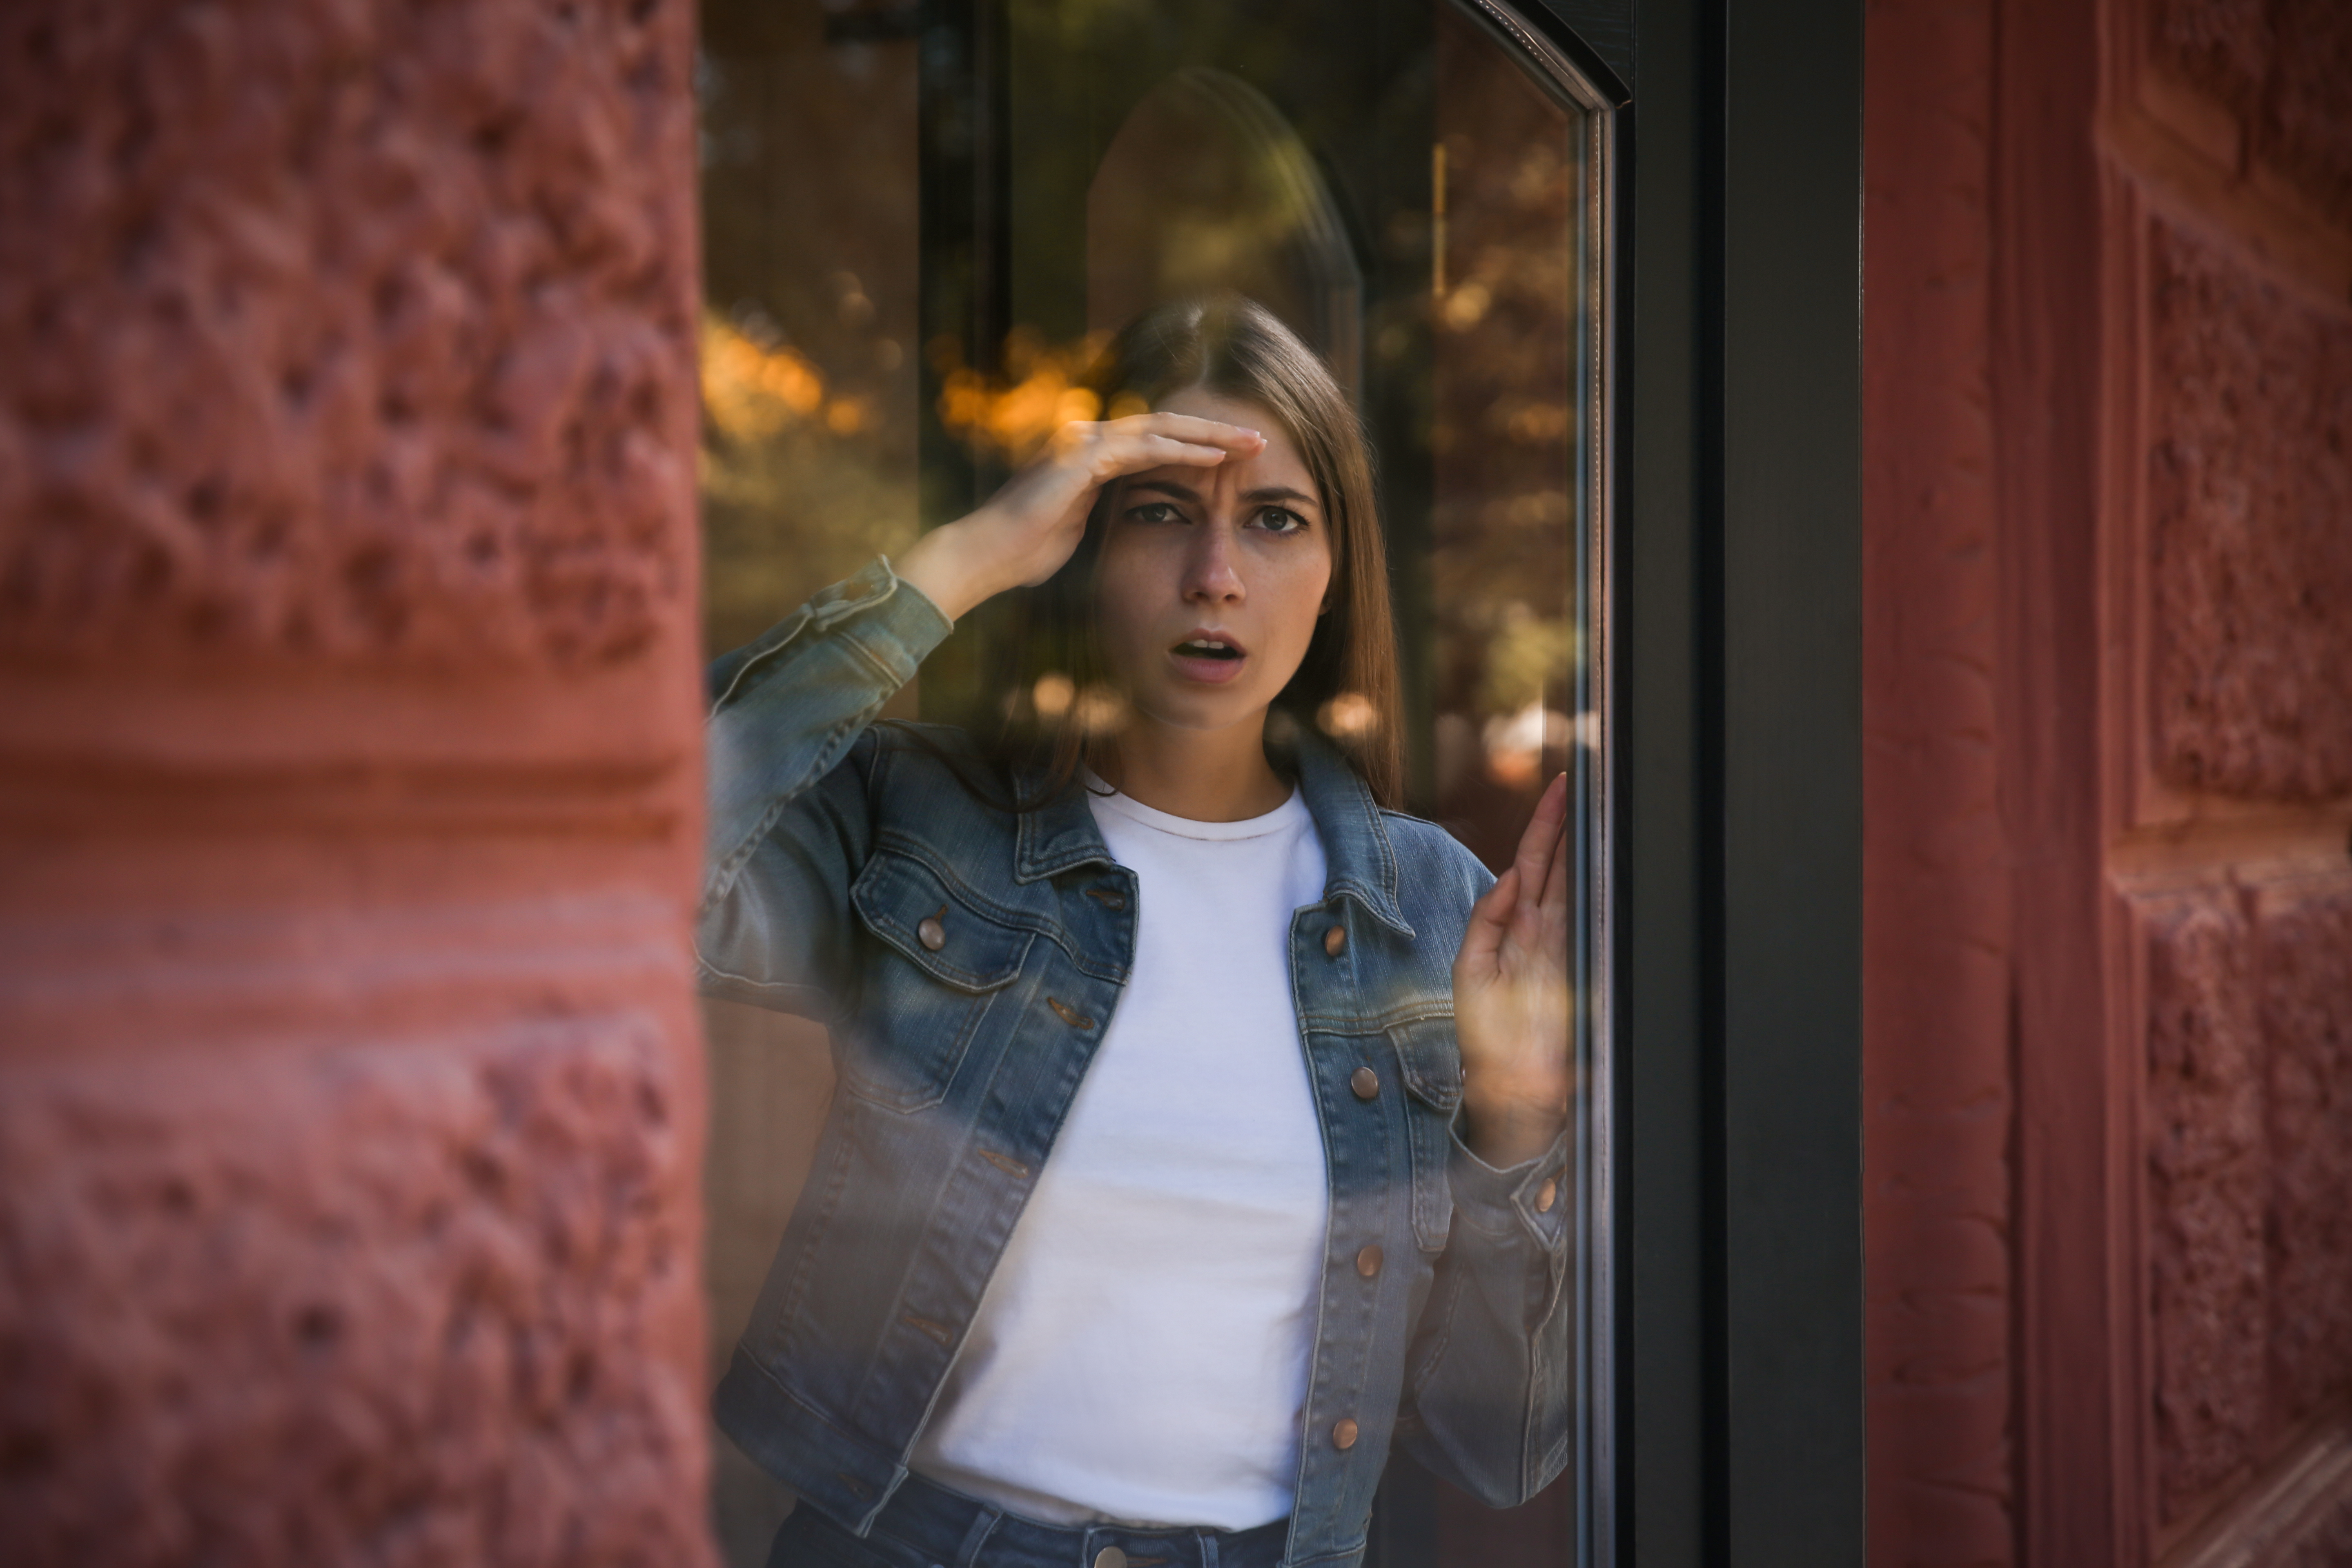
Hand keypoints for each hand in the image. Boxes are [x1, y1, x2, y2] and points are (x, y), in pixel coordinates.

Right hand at [895, 412, 1265, 621]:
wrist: (985, 557)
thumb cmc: (1025, 553)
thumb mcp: (1078, 529)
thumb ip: (1102, 512)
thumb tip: (1130, 517)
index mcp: (1092, 456)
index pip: (1156, 441)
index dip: (1198, 444)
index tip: (1239, 456)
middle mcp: (1090, 440)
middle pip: (1166, 425)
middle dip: (1215, 430)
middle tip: (1260, 438)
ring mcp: (1084, 443)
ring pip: (1161, 428)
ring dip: (1210, 434)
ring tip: (1251, 442)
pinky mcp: (1082, 457)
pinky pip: (1143, 448)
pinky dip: (1183, 450)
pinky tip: (1216, 457)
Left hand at [1452, 773, 1573, 1168]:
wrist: (1514, 1087)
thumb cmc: (1488, 1038)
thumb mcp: (1472, 973)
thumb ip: (1486, 921)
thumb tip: (1508, 878)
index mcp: (1512, 927)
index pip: (1530, 864)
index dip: (1543, 828)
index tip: (1557, 792)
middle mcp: (1542, 931)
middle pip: (1558, 865)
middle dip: (1569, 824)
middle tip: (1581, 785)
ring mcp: (1567, 946)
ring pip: (1579, 884)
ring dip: (1586, 848)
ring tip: (1596, 809)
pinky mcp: (1586, 966)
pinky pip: (1594, 918)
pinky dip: (1600, 889)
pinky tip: (1606, 862)